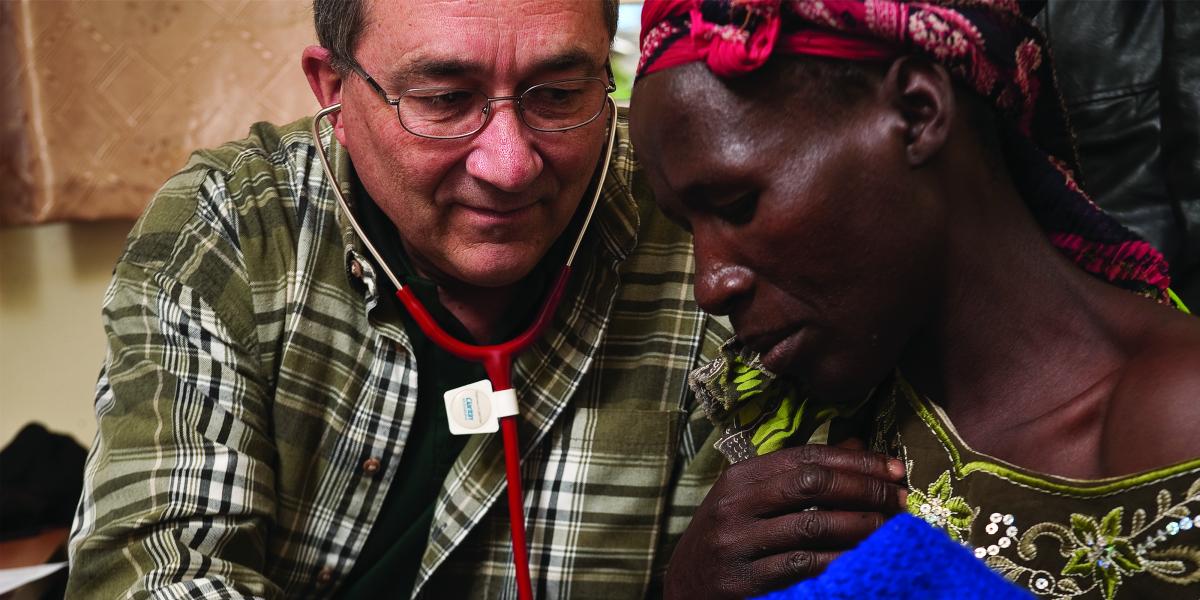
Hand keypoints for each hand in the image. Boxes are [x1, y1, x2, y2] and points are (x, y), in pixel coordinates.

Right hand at [664, 441, 906, 598]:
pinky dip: (839, 560)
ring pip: (813, 526)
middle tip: (899, 500)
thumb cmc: (729, 537)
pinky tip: (863, 558)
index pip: (807, 457)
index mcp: (741, 477)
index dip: (856, 461)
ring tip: (889, 528)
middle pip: (812, 484)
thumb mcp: (753, 499)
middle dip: (864, 489)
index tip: (894, 470)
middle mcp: (736, 505)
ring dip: (860, 526)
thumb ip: (801, 474)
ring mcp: (738, 543)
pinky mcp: (746, 581)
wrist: (686, 587)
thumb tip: (858, 447)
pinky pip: (803, 566)